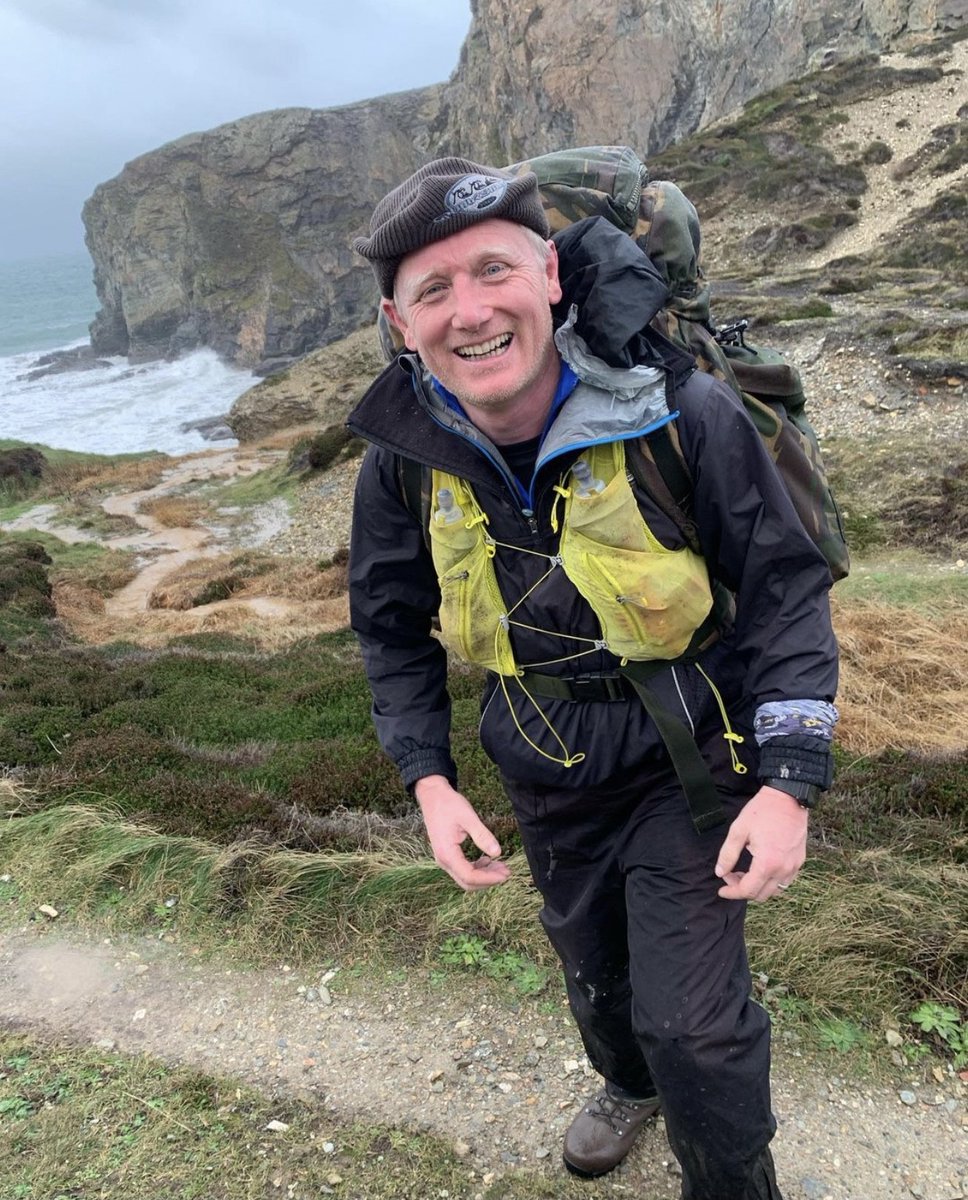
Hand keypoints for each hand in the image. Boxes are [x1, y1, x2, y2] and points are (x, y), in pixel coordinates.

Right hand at [414, 775, 510, 891]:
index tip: (505, 874)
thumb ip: (482, 836)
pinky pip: (463, 869)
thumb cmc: (448, 804)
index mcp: (447, 853)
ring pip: (465, 877)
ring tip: (501, 865)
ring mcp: (444, 859)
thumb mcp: (468, 817)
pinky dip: (477, 868)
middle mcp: (443, 860)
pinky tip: (488, 860)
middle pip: (467, 882)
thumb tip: (498, 852)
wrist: (432, 796)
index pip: (469, 876)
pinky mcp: (448, 855)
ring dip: (484, 875)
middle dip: (488, 880)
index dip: (489, 878)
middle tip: (506, 871)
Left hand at [714, 785, 807, 901]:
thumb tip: (720, 872)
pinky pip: (785, 881)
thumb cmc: (762, 811)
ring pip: (775, 891)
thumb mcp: (738, 830)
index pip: (748, 890)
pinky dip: (771, 882)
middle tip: (730, 876)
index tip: (721, 890)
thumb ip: (728, 854)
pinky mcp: (799, 861)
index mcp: (767, 863)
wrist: (788, 797)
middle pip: (761, 894)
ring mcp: (794, 866)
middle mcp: (783, 869)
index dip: (732, 893)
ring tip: (745, 873)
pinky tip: (761, 869)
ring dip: (758, 887)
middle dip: (743, 890)